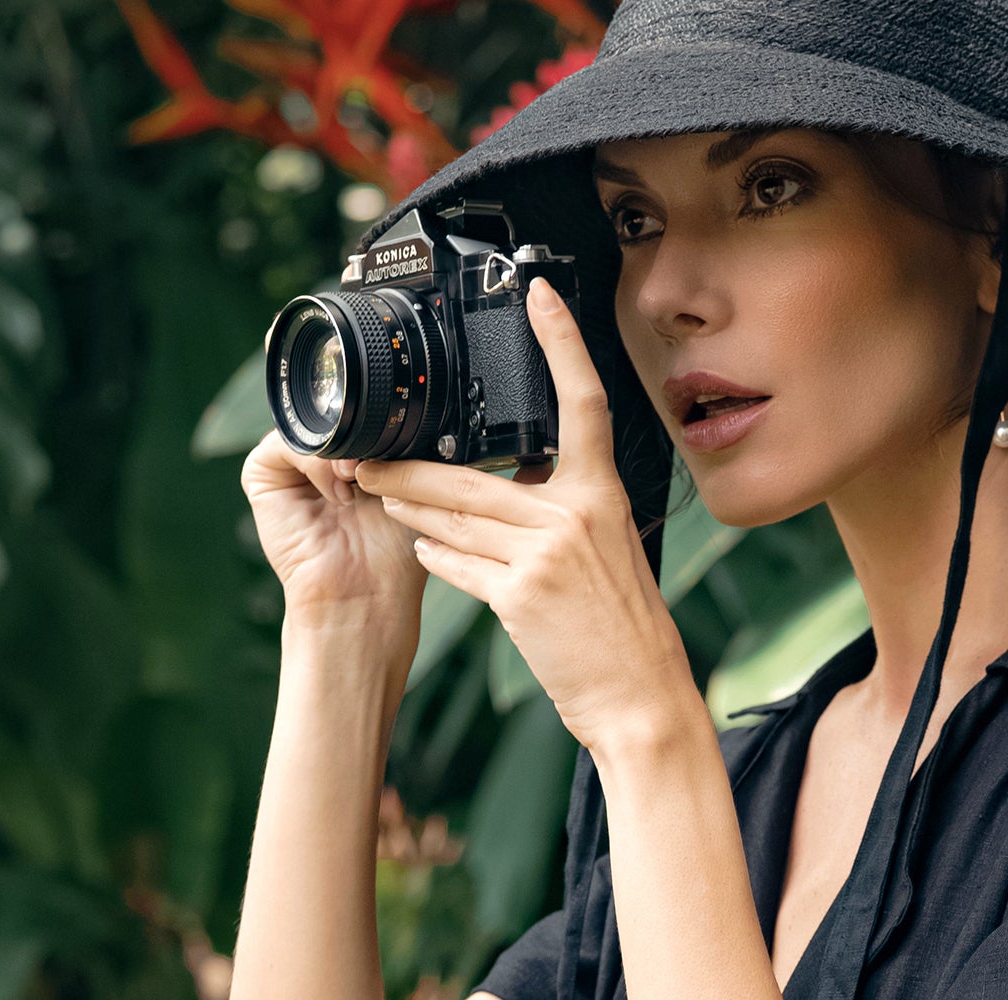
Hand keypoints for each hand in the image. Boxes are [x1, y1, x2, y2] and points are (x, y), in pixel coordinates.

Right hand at [242, 429, 428, 664]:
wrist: (367, 594)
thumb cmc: (393, 553)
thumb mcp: (409, 484)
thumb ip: (399, 443)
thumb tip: (397, 409)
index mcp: (351, 455)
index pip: (357, 411)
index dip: (379, 418)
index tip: (402, 440)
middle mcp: (318, 458)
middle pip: (333, 415)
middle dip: (359, 432)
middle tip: (379, 465)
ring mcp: (289, 466)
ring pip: (311, 425)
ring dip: (340, 448)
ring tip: (359, 482)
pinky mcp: (263, 475)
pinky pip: (286, 440)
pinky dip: (314, 460)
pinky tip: (337, 494)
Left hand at [373, 278, 700, 758]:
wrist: (639, 696)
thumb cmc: (624, 628)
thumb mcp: (611, 550)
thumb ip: (567, 508)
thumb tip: (522, 478)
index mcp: (602, 494)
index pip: (581, 403)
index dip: (561, 343)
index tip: (538, 295)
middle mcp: (573, 515)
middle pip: (471, 476)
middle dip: (410, 469)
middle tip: (368, 455)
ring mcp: (544, 555)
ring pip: (454, 519)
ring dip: (410, 509)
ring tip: (381, 495)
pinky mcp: (519, 596)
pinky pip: (460, 567)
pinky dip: (437, 558)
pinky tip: (422, 550)